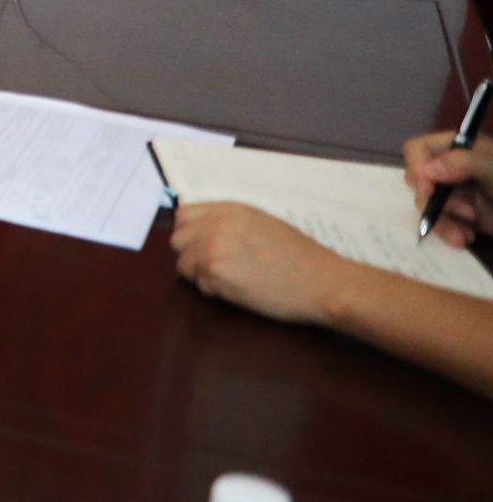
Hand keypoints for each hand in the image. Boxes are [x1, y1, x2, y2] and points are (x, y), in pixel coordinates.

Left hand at [172, 201, 351, 326]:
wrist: (323, 282)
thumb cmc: (301, 259)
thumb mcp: (263, 225)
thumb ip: (230, 224)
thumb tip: (202, 230)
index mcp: (229, 209)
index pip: (184, 216)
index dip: (191, 234)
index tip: (203, 247)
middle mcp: (217, 223)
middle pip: (178, 241)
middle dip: (192, 256)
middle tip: (217, 269)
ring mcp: (213, 247)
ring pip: (184, 265)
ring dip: (202, 276)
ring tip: (233, 280)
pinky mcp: (216, 272)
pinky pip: (199, 285)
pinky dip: (214, 291)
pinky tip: (240, 291)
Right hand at [404, 131, 486, 250]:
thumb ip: (466, 164)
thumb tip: (427, 170)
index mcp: (460, 148)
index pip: (419, 149)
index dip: (417, 167)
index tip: (429, 189)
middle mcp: (452, 169)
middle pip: (419, 181)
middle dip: (435, 201)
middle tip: (464, 212)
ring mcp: (456, 194)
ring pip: (427, 206)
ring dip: (444, 222)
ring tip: (466, 235)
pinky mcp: (460, 218)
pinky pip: (440, 224)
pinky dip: (449, 232)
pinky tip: (466, 239)